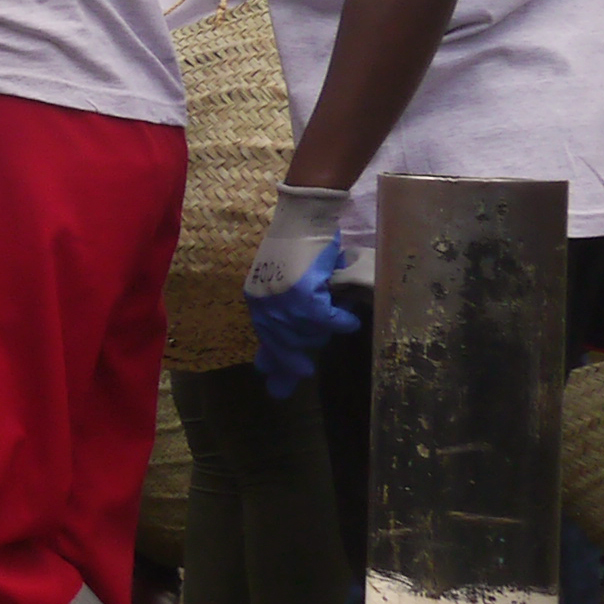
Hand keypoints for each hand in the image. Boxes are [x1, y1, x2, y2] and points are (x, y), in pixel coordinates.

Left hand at [245, 184, 356, 396]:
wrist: (304, 215)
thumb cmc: (299, 245)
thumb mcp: (285, 281)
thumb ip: (286, 311)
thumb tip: (293, 339)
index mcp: (256, 299)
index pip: (265, 340)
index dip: (275, 364)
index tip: (277, 388)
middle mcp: (263, 303)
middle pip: (283, 344)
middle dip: (295, 360)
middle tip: (305, 371)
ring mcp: (281, 300)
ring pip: (306, 334)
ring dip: (322, 333)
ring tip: (333, 326)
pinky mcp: (301, 294)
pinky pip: (325, 320)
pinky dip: (339, 321)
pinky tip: (348, 321)